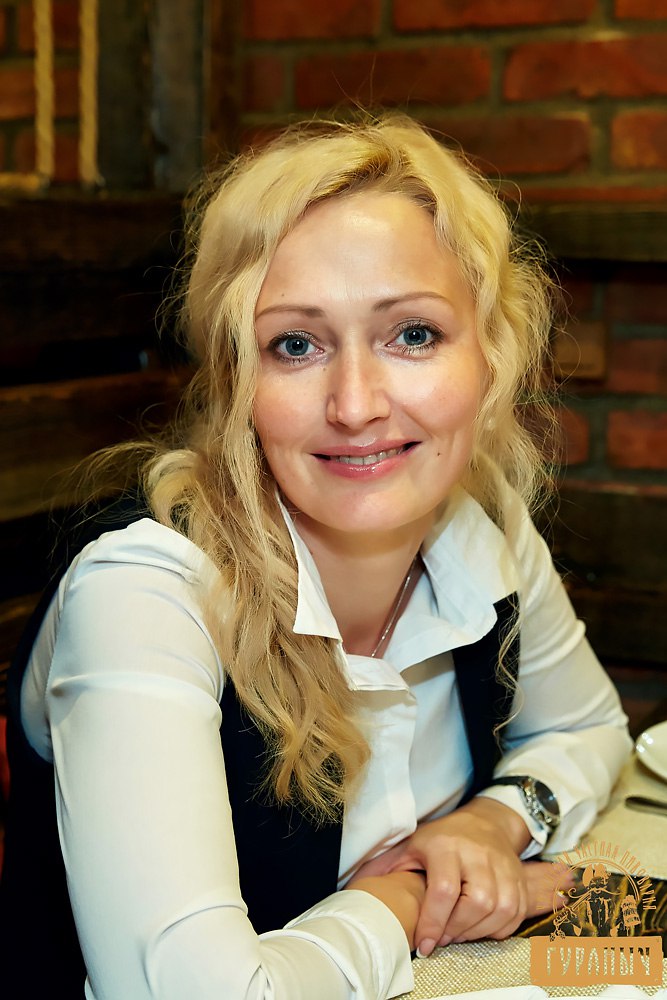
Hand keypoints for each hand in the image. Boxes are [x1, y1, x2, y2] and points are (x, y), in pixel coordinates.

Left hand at [349, 798, 555, 955]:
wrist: (487, 824)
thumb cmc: (443, 838)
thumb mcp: (411, 845)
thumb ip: (385, 866)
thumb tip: (354, 887)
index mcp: (447, 846)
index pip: (444, 890)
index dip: (433, 922)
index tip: (423, 945)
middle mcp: (479, 855)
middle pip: (476, 903)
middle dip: (455, 931)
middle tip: (439, 938)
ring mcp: (504, 867)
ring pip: (499, 912)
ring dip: (475, 932)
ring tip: (455, 933)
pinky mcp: (519, 881)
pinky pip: (514, 916)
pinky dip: (496, 929)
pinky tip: (477, 926)